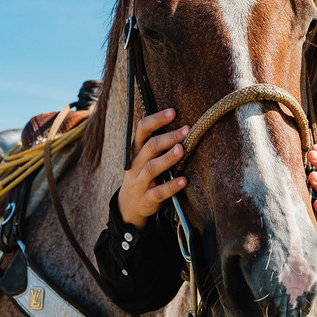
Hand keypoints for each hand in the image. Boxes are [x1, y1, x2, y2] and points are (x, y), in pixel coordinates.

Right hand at [118, 108, 188, 228]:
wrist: (129, 205)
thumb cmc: (143, 175)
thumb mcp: (144, 158)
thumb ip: (157, 143)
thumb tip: (183, 124)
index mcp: (136, 150)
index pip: (142, 129)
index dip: (157, 119)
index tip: (173, 111)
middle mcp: (135, 164)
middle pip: (150, 147)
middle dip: (168, 137)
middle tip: (186, 130)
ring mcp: (140, 182)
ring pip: (152, 168)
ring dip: (167, 158)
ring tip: (182, 149)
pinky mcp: (147, 198)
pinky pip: (159, 192)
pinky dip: (171, 186)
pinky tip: (184, 180)